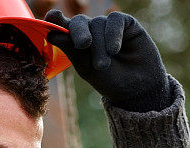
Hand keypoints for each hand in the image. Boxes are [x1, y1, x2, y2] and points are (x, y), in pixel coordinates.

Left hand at [45, 10, 169, 112]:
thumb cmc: (110, 81)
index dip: (56, 20)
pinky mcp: (126, 23)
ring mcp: (108, 26)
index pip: (63, 26)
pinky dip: (113, 34)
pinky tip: (115, 50)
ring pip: (97, 24)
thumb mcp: (86, 67)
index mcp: (77, 41)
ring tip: (103, 65)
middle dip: (79, 32)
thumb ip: (71, 49)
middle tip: (83, 45)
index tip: (52, 16)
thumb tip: (51, 33)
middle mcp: (92, 31)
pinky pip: (115, 20)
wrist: (138, 89)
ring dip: (100, 45)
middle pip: (79, 22)